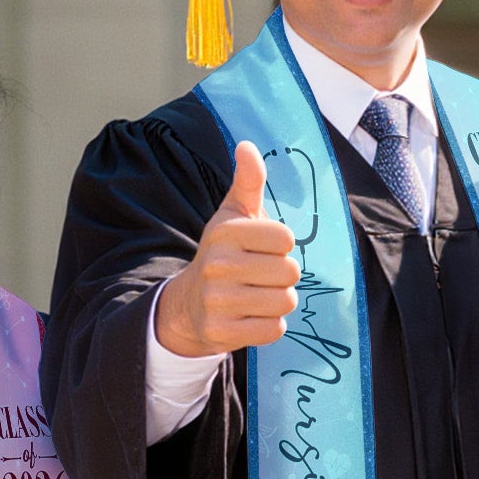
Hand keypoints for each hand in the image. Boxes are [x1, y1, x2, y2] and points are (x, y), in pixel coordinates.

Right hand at [153, 141, 300, 356]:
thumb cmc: (223, 253)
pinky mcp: (222, 332)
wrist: (189, 303)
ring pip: (285, 301)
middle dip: (283, 275)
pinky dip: (270, 325)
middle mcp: (218, 264)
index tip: (261, 248)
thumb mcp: (233, 215)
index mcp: (225, 232)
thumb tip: (247, 146)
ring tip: (257, 294)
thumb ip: (248, 182)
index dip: (281, 245)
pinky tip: (251, 316)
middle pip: (290, 272)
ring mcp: (218, 301)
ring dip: (278, 300)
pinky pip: (274, 330)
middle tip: (261, 275)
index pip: (286, 238)